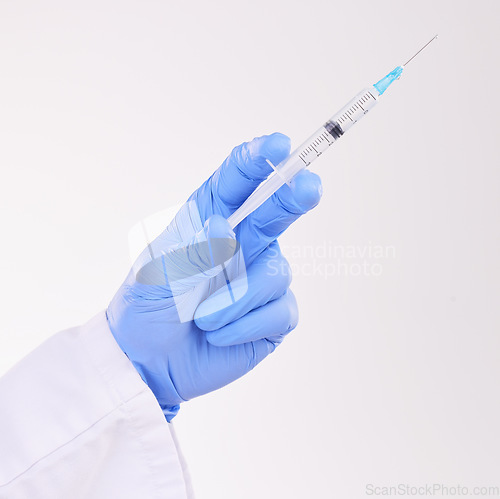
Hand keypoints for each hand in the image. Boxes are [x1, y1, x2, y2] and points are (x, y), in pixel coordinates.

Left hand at [106, 133, 321, 420]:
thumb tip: (225, 226)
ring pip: (276, 272)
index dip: (257, 161)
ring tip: (203, 318)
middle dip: (292, 194)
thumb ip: (193, 249)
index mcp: (209, 221)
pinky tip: (220, 334)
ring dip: (237, 298)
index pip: (236, 183)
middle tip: (308, 186)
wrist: (148, 364)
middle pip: (275, 210)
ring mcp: (259, 278)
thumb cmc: (147, 309)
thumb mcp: (156, 274)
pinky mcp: (272, 314)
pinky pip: (279, 311)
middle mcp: (241, 244)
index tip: (275, 146)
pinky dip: (245, 325)